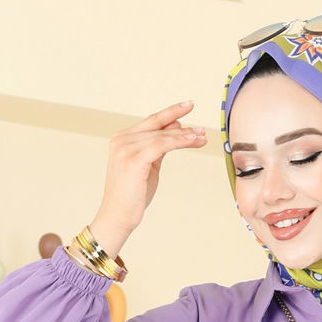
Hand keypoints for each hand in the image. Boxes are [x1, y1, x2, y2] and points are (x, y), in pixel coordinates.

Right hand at [91, 100, 206, 247]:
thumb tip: (175, 130)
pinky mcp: (133, 160)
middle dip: (182, 126)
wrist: (119, 216)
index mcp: (123, 139)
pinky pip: (161, 145)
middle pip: (157, 127)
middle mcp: (121, 139)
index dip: (170, 113)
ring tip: (201, 136)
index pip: (151, 122)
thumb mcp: (148, 166)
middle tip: (202, 129)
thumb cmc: (133, 195)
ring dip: (185, 135)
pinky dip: (178, 141)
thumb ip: (158, 148)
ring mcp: (125, 148)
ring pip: (161, 136)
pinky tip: (191, 140)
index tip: (188, 106)